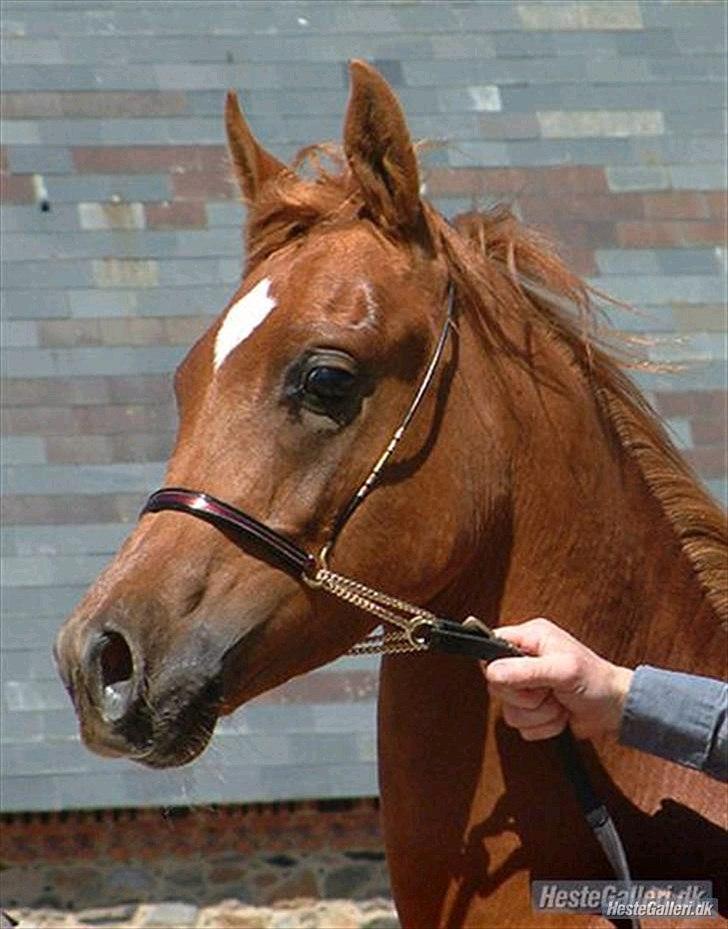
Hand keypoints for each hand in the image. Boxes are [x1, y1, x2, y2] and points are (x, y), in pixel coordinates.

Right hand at [484, 618, 632, 739]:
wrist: (616, 709)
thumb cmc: (597, 681)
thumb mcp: (563, 670)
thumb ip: (526, 670)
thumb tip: (492, 671)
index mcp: (530, 638)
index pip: (491, 648)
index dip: (499, 668)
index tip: (521, 680)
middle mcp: (524, 660)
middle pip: (497, 685)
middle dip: (526, 698)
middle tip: (548, 692)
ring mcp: (527, 686)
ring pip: (509, 711)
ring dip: (538, 715)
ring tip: (558, 703)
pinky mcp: (532, 709)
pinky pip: (522, 726)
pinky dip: (544, 726)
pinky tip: (559, 714)